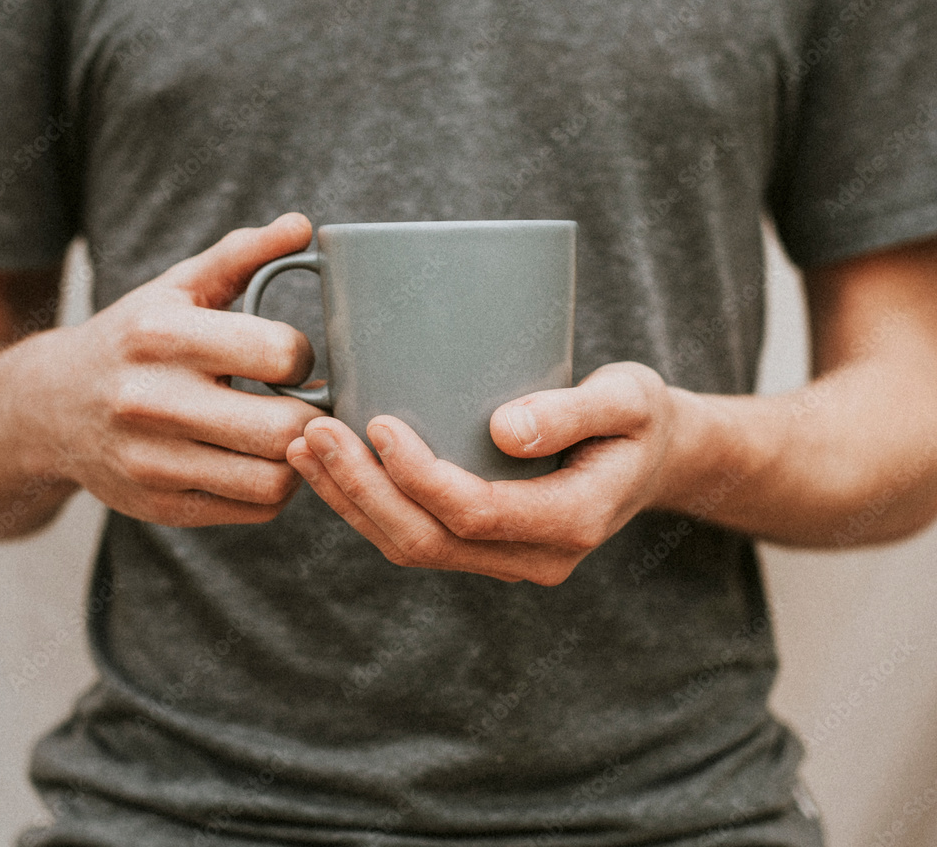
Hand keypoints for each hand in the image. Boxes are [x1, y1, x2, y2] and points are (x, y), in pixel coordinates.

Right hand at [9, 213, 325, 525]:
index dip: (304, 356)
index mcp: (163, 336)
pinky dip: (273, 487)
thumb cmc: (133, 337)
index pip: (282, 354)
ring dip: (298, 455)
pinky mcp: (160, 507)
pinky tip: (260, 458)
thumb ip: (241, 254)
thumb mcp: (178, 287)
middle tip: (308, 401)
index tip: (292, 357)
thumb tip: (303, 224)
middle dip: (313, 413)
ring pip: (275, 479)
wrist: (50, 407)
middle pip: (285, 427)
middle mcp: (152, 401)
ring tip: (287, 431)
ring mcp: (153, 462)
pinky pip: (253, 509)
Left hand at [286, 362, 683, 584]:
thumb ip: (573, 412)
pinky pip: (416, 536)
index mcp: (571, 521)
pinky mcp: (484, 543)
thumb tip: (504, 429)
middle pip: (428, 540)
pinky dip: (367, 504)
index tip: (377, 421)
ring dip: (352, 501)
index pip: (476, 512)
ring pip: (411, 547)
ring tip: (305, 448)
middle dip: (362, 490)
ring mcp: (506, 558)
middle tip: (314, 432)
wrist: (652, 455)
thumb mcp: (628, 399)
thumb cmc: (639, 417)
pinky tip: (333, 466)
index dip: (417, 474)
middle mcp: (534, 556)